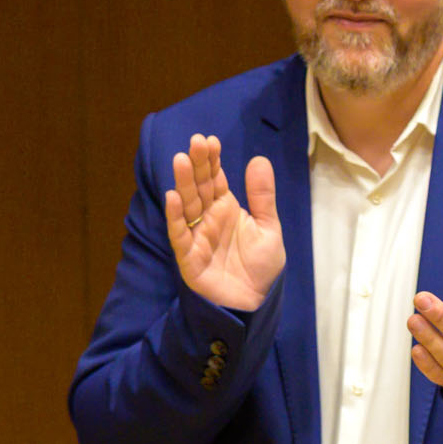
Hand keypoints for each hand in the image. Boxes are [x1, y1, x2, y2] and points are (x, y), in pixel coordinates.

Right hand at [165, 134, 283, 310]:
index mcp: (227, 208)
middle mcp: (209, 218)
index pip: (216, 179)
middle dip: (196, 165)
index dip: (212, 161)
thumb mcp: (269, 228)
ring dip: (182, 183)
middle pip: (199, 187)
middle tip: (195, 142)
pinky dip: (176, 217)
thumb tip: (259, 159)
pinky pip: (180, 234)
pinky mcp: (188, 255)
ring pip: (187, 205)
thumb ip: (262, 197)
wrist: (253, 303)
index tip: (210, 140)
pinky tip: (173, 198)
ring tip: (180, 160)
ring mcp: (197, 235)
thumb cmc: (261, 267)